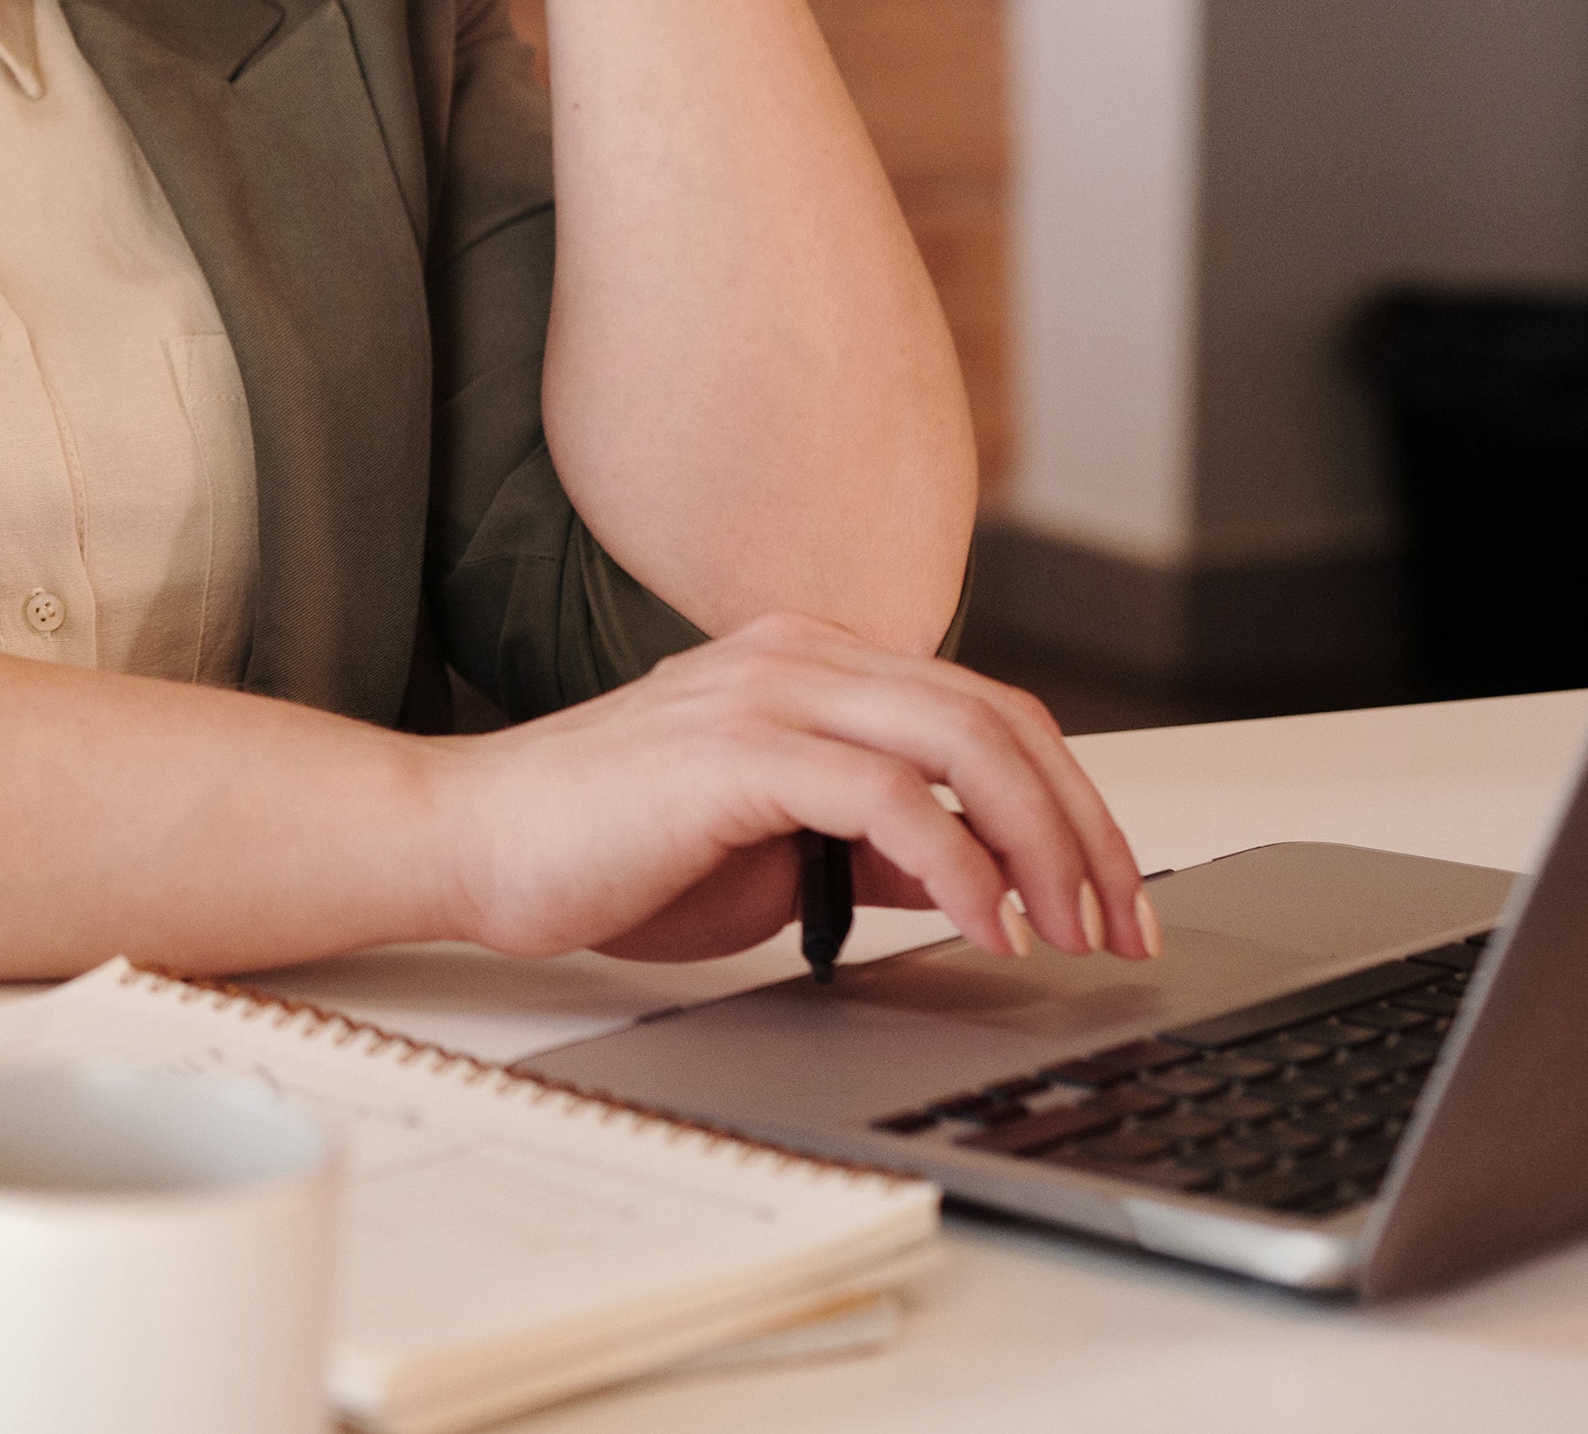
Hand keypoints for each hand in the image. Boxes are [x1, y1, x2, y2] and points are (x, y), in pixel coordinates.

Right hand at [424, 616, 1155, 967]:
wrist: (468, 842)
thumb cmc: (598, 848)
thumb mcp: (770, 852)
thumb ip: (869, 848)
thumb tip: (971, 881)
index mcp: (805, 664)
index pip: (984, 711)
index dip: (1068, 803)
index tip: (1106, 896)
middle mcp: (796, 657)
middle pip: (1001, 716)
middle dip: (1085, 827)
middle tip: (1120, 922)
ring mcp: (766, 694)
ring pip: (967, 740)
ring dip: (1045, 846)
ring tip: (1070, 930)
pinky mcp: (737, 751)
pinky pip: (894, 797)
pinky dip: (962, 866)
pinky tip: (983, 926)